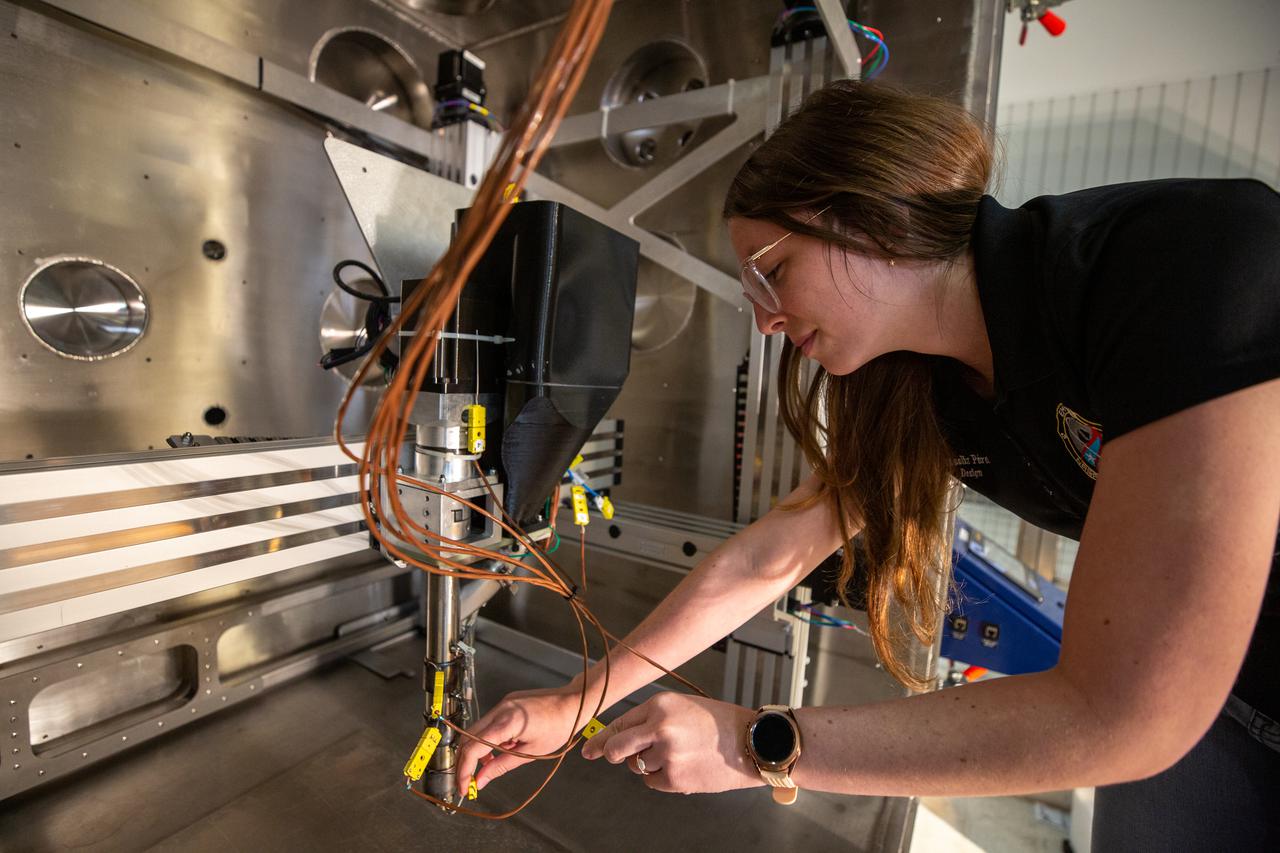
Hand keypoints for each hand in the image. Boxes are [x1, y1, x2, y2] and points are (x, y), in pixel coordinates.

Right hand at [455, 685, 585, 791]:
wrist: (573, 702)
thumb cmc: (559, 726)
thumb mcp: (531, 752)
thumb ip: (502, 766)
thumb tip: (481, 780)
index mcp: (507, 721)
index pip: (473, 747)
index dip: (464, 770)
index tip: (464, 787)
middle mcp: (500, 709)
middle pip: (467, 738)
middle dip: (465, 762)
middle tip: (469, 782)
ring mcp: (502, 704)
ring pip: (476, 730)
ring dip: (476, 751)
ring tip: (489, 766)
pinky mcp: (506, 703)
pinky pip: (488, 723)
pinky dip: (487, 740)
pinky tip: (500, 750)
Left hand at [580, 692, 762, 793]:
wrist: (752, 742)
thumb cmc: (720, 723)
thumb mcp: (682, 707)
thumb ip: (652, 720)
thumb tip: (620, 739)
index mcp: (659, 705)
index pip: (620, 723)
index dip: (601, 739)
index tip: (588, 749)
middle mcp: (659, 727)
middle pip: (616, 748)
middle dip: (612, 755)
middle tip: (616, 757)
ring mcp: (667, 754)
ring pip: (638, 766)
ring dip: (649, 764)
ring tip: (679, 754)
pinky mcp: (675, 778)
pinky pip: (654, 782)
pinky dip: (664, 778)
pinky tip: (686, 766)